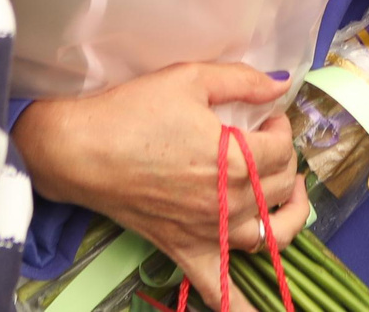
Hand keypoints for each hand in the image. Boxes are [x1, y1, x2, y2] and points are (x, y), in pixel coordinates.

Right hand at [12, 63, 308, 308]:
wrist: (80, 150)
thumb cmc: (133, 112)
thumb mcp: (190, 79)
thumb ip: (243, 80)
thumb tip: (282, 83)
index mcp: (236, 160)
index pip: (282, 147)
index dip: (280, 126)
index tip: (265, 117)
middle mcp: (229, 202)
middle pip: (280, 187)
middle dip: (283, 160)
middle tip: (265, 142)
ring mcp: (209, 232)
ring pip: (270, 236)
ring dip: (288, 218)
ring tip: (288, 197)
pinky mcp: (185, 251)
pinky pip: (218, 290)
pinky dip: (240, 304)